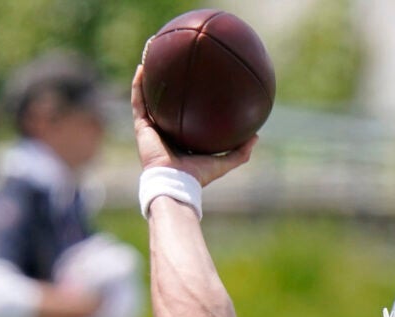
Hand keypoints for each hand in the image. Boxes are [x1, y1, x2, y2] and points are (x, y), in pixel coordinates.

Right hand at [129, 69, 256, 186]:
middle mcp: (165, 130)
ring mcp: (151, 127)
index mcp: (181, 138)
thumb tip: (256, 136)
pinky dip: (138, 84)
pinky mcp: (141, 126)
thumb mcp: (224, 162)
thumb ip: (240, 151)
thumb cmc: (198, 175)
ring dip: (148, 77)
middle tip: (173, 62)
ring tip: (151, 54)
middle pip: (165, 102)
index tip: (195, 80)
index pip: (183, 114)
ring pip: (147, 97)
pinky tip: (142, 65)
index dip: (187, 98)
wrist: (175, 183)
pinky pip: (138, 100)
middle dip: (167, 82)